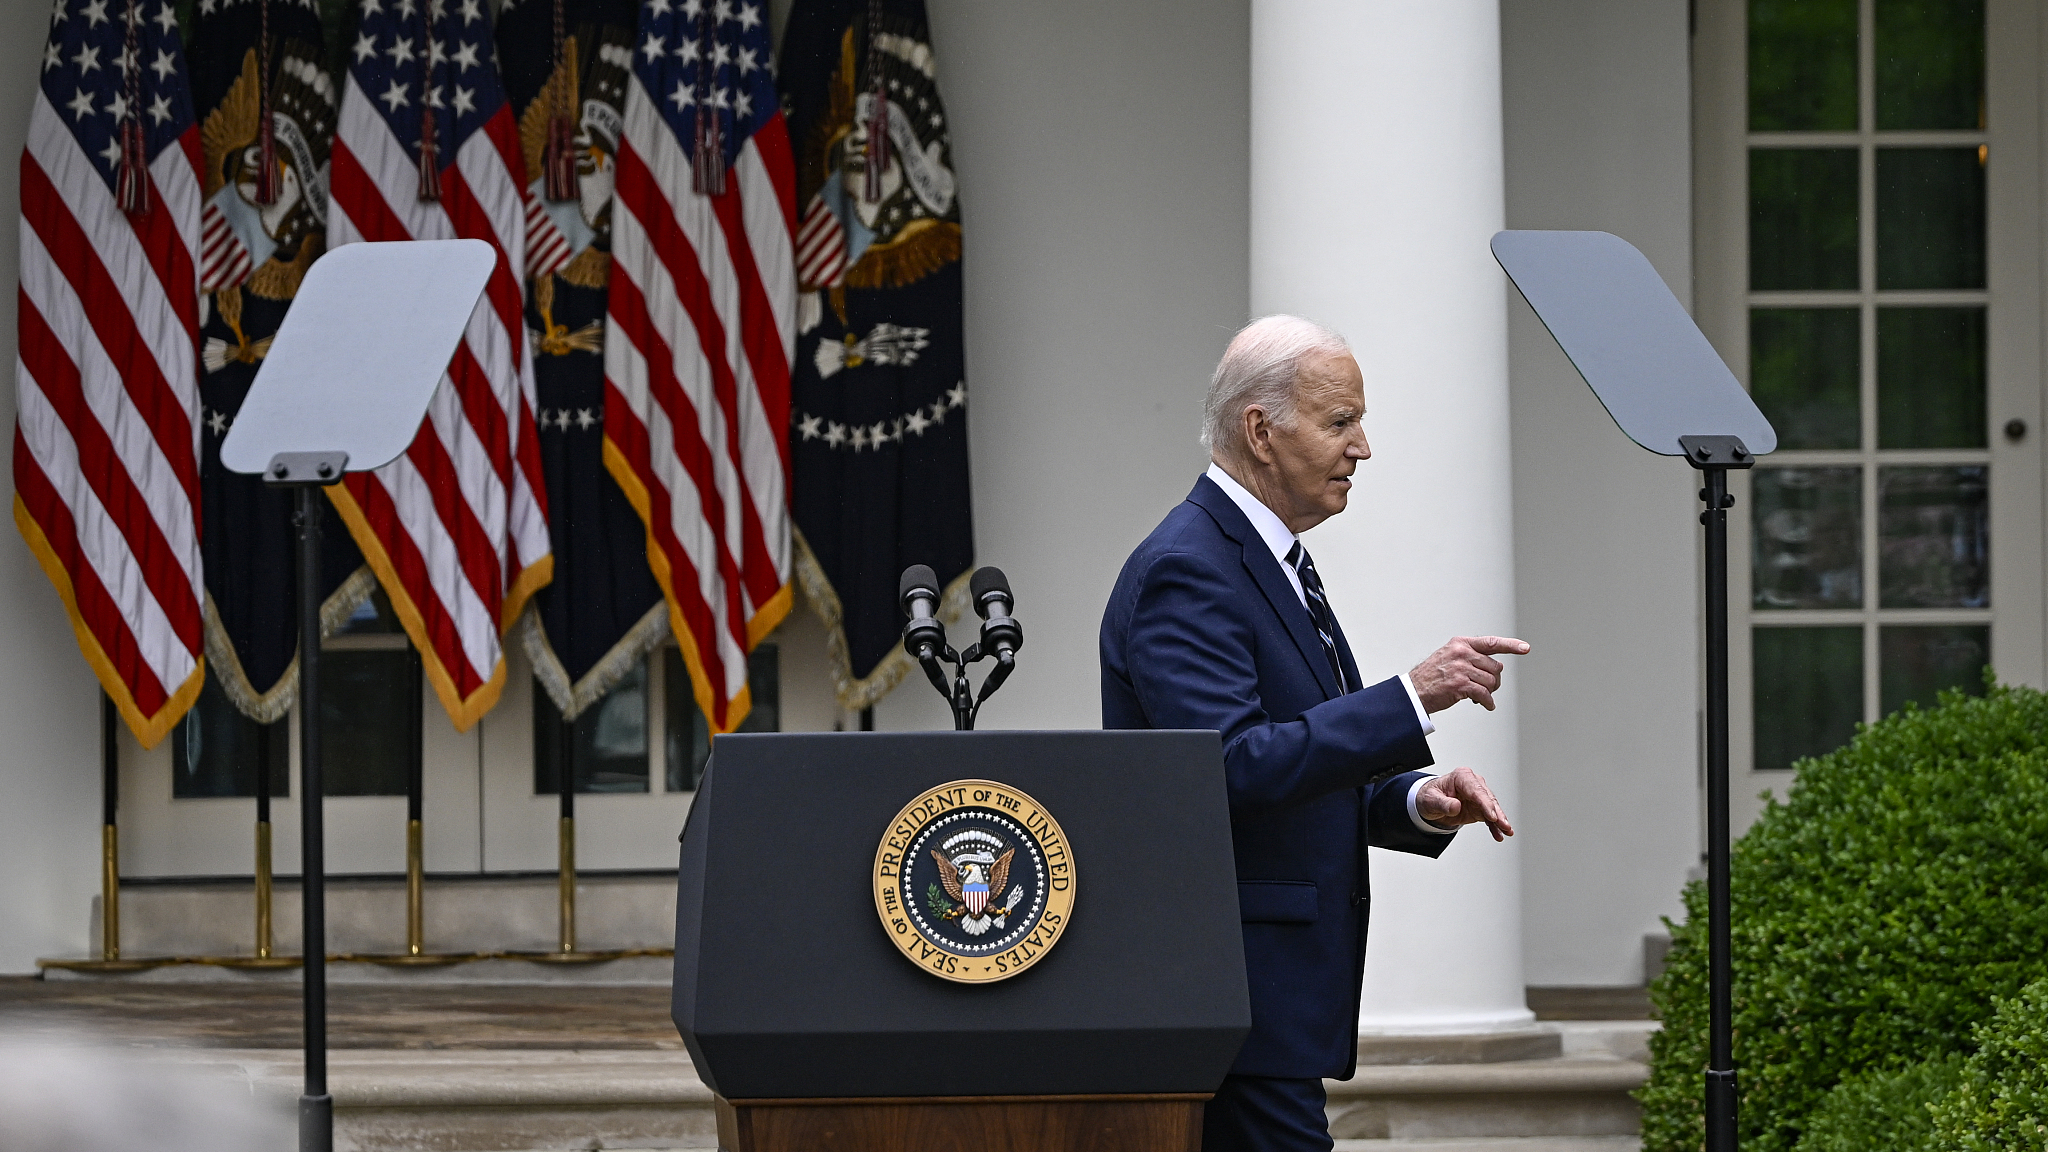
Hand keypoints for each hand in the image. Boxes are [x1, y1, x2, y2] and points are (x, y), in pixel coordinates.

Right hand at [1409, 636, 1529, 712]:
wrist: (1413, 691)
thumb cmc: (1431, 676)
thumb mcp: (1449, 656)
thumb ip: (1471, 657)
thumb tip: (1495, 668)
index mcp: (1461, 643)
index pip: (1491, 643)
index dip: (1511, 645)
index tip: (1525, 648)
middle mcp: (1462, 653)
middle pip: (1495, 667)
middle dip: (1494, 680)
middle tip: (1486, 688)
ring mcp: (1461, 668)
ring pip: (1491, 681)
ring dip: (1489, 692)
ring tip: (1478, 696)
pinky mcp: (1460, 684)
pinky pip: (1484, 694)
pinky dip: (1487, 702)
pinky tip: (1484, 704)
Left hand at [1415, 767, 1513, 841]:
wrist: (1430, 803)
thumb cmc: (1430, 796)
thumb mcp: (1431, 800)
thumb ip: (1443, 803)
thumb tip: (1455, 806)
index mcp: (1462, 777)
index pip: (1476, 790)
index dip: (1485, 803)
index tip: (1491, 815)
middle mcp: (1473, 785)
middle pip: (1488, 799)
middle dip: (1497, 812)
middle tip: (1503, 824)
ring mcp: (1478, 796)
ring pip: (1492, 808)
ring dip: (1500, 820)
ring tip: (1507, 830)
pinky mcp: (1479, 808)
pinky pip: (1489, 818)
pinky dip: (1495, 826)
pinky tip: (1500, 833)